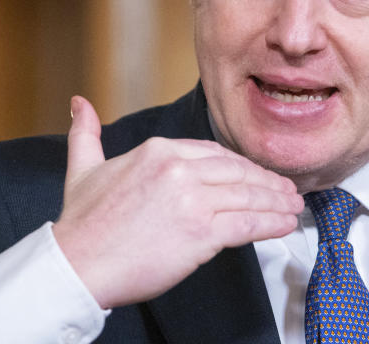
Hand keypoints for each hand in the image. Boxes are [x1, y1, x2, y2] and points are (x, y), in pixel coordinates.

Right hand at [52, 96, 302, 308]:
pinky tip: (284, 225)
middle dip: (266, 182)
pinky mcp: (201, 233)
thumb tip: (79, 102)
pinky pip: (247, 225)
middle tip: (286, 190)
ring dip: (276, 203)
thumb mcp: (83, 168)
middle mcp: (178, 169)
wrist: (75, 266)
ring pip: (247, 197)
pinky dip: (271, 224)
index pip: (214, 153)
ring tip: (292, 207)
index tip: (255, 175)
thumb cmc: (81, 225)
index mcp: (158, 151)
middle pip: (236, 172)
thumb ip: (86, 133)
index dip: (241, 166)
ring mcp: (192, 201)